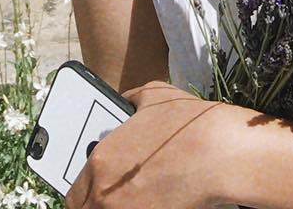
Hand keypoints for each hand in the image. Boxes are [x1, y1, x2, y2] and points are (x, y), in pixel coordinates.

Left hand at [66, 83, 238, 208]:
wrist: (219, 153)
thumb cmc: (187, 124)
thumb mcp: (153, 96)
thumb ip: (130, 100)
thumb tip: (126, 101)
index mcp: (101, 162)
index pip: (74, 194)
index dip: (85, 193)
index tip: (94, 192)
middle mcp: (106, 194)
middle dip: (96, 205)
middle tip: (114, 197)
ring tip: (133, 200)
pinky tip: (152, 203)